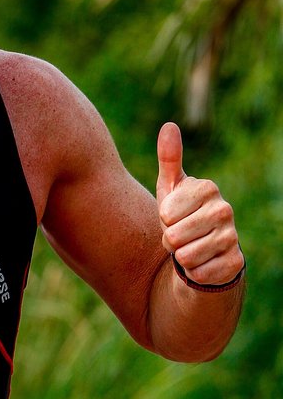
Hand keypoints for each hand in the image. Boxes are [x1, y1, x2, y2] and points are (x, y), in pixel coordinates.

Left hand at [156, 122, 242, 285]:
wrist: (198, 250)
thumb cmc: (179, 214)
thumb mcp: (169, 187)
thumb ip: (169, 158)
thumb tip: (169, 126)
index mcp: (207, 188)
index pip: (165, 212)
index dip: (162, 219)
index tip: (171, 215)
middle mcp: (225, 209)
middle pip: (174, 236)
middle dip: (169, 240)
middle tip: (178, 234)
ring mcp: (233, 236)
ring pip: (186, 256)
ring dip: (180, 257)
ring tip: (188, 247)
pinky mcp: (235, 263)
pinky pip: (199, 273)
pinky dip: (193, 272)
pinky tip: (201, 263)